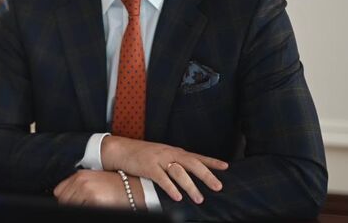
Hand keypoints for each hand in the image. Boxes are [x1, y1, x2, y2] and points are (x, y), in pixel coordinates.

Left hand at [53, 170, 145, 209]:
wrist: (136, 189)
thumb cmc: (116, 188)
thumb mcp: (95, 181)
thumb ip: (77, 186)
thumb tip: (60, 196)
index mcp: (80, 176)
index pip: (59, 192)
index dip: (65, 200)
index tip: (72, 203)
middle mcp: (82, 181)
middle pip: (63, 201)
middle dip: (72, 206)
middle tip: (86, 206)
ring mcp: (88, 191)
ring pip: (71, 207)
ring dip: (80, 208)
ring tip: (93, 206)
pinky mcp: (95, 202)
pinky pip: (81, 211)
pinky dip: (87, 212)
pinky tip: (98, 209)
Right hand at [101, 136, 227, 203]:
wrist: (121, 149)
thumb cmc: (142, 154)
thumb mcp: (162, 155)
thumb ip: (175, 162)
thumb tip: (189, 172)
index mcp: (175, 151)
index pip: (197, 156)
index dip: (212, 161)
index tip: (226, 167)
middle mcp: (169, 154)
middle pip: (192, 164)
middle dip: (207, 176)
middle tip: (218, 187)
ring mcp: (159, 160)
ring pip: (179, 172)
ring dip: (190, 186)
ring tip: (200, 199)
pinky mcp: (148, 167)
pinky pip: (162, 179)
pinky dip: (171, 188)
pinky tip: (178, 197)